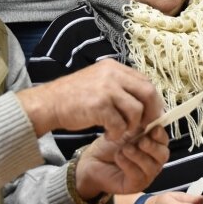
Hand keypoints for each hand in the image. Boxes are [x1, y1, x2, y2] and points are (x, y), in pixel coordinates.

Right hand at [17, 59, 164, 139]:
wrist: (49, 103)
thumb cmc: (74, 97)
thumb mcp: (99, 82)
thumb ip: (120, 87)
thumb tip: (145, 102)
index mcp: (114, 67)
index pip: (145, 81)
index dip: (153, 100)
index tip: (153, 114)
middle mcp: (113, 74)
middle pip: (148, 92)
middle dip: (151, 112)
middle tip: (145, 126)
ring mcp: (106, 89)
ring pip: (136, 110)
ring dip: (132, 126)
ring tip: (120, 132)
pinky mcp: (99, 106)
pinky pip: (120, 124)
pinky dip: (117, 134)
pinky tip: (108, 135)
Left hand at [75, 126, 169, 198]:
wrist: (92, 160)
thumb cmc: (110, 145)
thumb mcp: (126, 131)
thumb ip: (140, 125)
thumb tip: (153, 116)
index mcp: (153, 146)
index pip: (164, 140)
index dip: (161, 135)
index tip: (153, 129)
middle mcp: (153, 161)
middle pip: (163, 155)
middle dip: (152, 147)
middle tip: (141, 141)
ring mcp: (146, 175)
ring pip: (151, 166)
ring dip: (138, 155)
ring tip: (125, 149)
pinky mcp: (135, 185)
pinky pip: (138, 175)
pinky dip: (128, 164)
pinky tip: (119, 157)